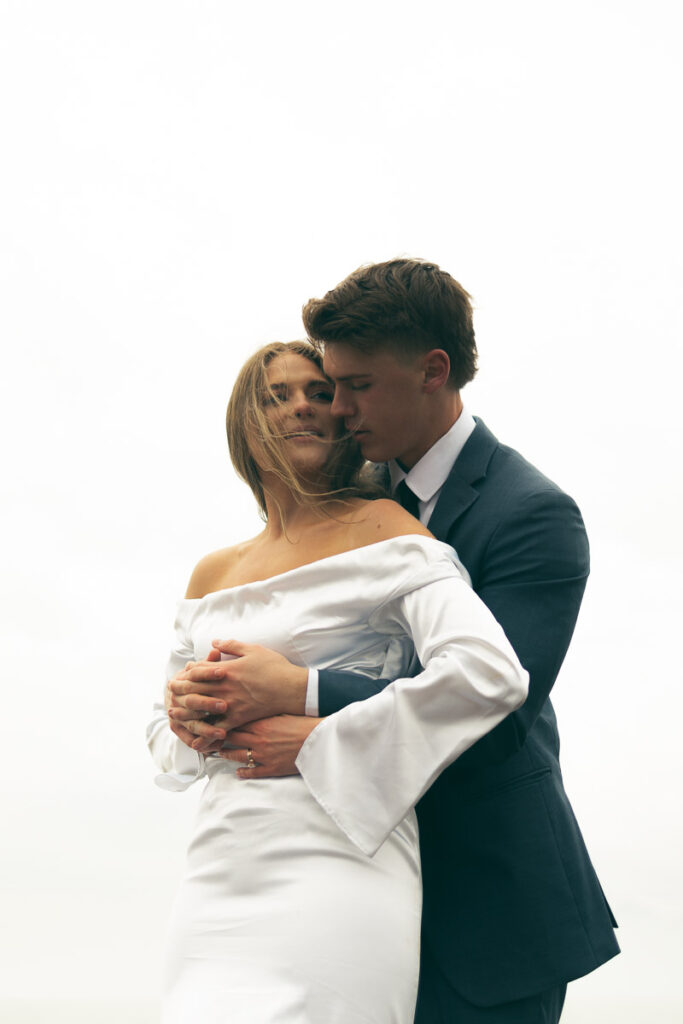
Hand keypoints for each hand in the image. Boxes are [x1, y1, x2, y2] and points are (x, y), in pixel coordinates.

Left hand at [168, 640, 308, 746]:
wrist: (291, 688)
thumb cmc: (274, 667)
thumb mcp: (253, 649)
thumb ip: (231, 645)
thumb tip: (214, 643)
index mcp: (227, 669)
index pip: (199, 671)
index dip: (186, 674)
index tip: (178, 676)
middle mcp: (225, 687)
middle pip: (195, 689)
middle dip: (180, 691)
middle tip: (169, 694)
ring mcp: (231, 703)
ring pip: (202, 709)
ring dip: (186, 712)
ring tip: (175, 715)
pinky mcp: (239, 718)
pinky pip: (219, 728)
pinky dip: (207, 734)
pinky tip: (198, 739)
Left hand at [218, 715, 321, 778]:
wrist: (320, 739)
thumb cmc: (304, 722)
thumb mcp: (283, 710)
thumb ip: (266, 707)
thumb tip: (253, 700)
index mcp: (261, 722)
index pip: (234, 719)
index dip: (222, 718)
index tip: (212, 716)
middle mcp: (259, 738)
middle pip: (232, 737)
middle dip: (219, 736)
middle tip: (208, 735)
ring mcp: (263, 755)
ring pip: (238, 755)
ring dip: (226, 754)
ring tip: (219, 752)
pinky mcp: (271, 768)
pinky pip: (252, 772)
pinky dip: (243, 772)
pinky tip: (238, 771)